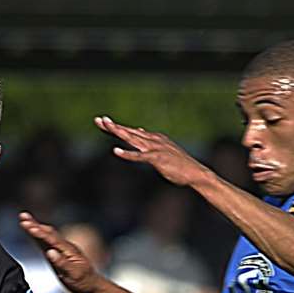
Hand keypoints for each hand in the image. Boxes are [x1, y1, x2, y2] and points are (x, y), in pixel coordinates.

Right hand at [18, 213, 100, 292]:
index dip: (40, 233)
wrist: (91, 284)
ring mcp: (62, 248)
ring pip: (47, 234)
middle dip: (35, 225)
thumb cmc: (83, 281)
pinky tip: (34, 230)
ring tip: (25, 219)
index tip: (30, 226)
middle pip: (48, 233)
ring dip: (36, 226)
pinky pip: (47, 240)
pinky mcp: (58, 252)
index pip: (51, 239)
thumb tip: (50, 252)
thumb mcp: (73, 274)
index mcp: (68, 250)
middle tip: (23, 216)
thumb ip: (61, 263)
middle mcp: (65, 246)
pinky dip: (39, 234)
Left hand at [95, 115, 210, 187]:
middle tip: (98, 120)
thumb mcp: (162, 149)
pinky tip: (116, 151)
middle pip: (129, 132)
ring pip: (133, 139)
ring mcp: (154, 148)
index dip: (117, 127)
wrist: (195, 173)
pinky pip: (139, 156)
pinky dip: (127, 154)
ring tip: (106, 126)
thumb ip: (150, 141)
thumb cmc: (179, 165)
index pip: (131, 131)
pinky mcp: (156, 159)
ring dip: (119, 132)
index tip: (103, 122)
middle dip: (113, 126)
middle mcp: (152, 140)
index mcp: (153, 139)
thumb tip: (140, 131)